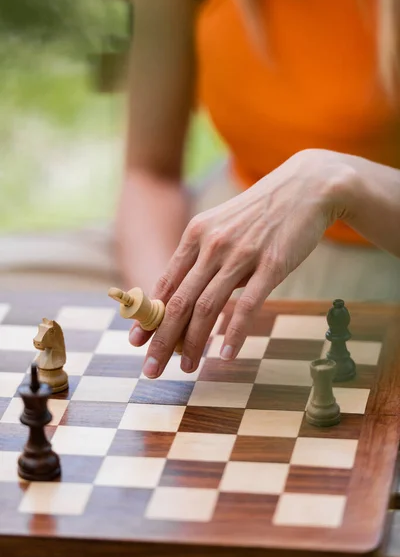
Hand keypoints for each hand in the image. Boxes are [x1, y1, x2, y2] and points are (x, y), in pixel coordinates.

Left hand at [130, 149, 348, 377]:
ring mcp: (241, 255)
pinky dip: (234, 333)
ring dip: (193, 343)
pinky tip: (225, 355)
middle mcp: (212, 245)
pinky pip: (247, 305)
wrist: (305, 187)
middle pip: (179, 302)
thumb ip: (202, 257)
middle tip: (151, 369)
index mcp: (195, 234)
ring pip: (208, 307)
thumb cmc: (260, 212)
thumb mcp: (221, 226)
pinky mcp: (272, 264)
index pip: (165, 284)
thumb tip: (186, 296)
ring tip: (187, 368)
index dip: (148, 317)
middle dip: (161, 340)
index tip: (135, 342)